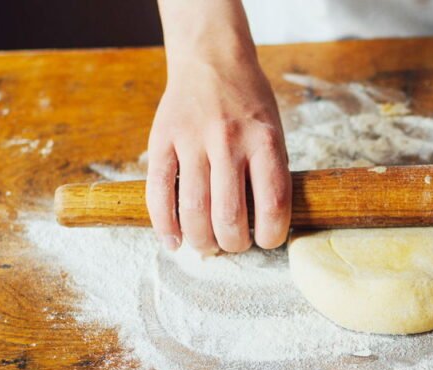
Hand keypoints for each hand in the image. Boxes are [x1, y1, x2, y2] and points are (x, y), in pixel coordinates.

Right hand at [148, 0, 289, 253]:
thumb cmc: (249, 103)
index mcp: (264, 141)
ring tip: (207, 245)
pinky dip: (165, 225)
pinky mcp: (162, 141)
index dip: (271, 236)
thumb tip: (262, 227)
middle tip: (233, 244)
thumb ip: (269, 174)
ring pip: (193, 210)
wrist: (211, 59)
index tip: (266, 241)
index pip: (272, 204)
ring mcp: (192, 140)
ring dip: (201, 240)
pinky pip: (158, 192)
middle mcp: (229, 141)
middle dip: (233, 244)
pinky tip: (174, 241)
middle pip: (229, 216)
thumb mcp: (274, 131)